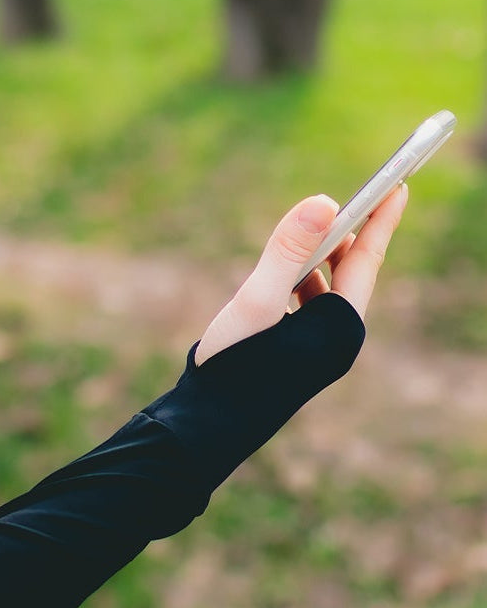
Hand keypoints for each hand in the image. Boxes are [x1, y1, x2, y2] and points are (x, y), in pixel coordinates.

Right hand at [194, 183, 408, 365]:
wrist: (209, 423)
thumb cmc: (233, 365)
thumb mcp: (257, 299)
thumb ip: (288, 250)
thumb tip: (324, 201)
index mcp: (340, 328)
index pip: (367, 261)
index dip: (382, 220)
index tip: (398, 183)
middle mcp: (339, 338)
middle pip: (352, 272)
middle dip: (349, 232)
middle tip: (350, 194)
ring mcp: (322, 347)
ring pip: (330, 287)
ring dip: (320, 254)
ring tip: (308, 226)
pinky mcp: (303, 351)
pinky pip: (313, 302)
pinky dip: (303, 276)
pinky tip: (283, 269)